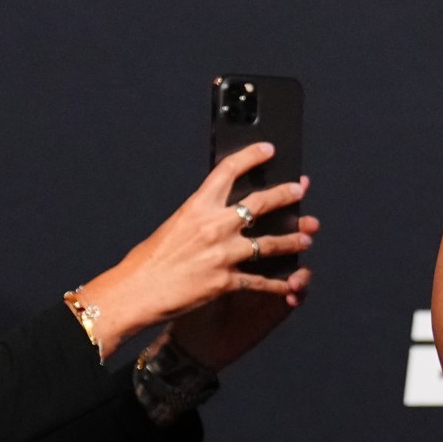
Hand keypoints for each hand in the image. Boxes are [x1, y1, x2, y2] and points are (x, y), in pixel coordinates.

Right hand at [78, 144, 314, 355]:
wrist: (136, 292)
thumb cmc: (148, 262)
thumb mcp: (173, 227)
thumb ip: (199, 218)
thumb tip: (218, 213)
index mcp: (196, 208)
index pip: (227, 171)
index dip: (251, 156)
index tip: (268, 150)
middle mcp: (214, 227)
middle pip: (260, 204)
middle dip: (285, 195)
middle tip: (299, 190)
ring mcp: (223, 254)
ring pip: (270, 243)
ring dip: (292, 240)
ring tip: (306, 237)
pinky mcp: (227, 281)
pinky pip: (261, 281)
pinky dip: (279, 284)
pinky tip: (292, 283)